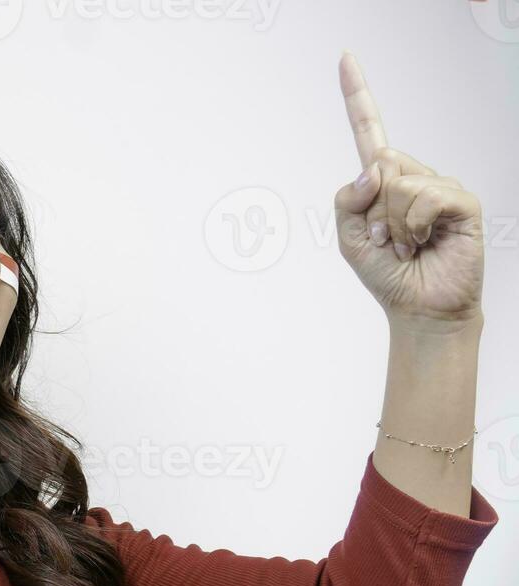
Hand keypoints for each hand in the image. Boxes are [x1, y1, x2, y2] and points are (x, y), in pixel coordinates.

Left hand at [333, 51, 484, 330]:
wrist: (418, 307)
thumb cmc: (386, 273)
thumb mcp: (348, 238)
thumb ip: (347, 200)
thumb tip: (375, 167)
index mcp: (383, 181)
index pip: (370, 130)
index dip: (356, 95)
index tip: (344, 57)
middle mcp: (412, 176)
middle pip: (379, 166)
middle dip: (373, 212)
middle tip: (387, 241)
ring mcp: (439, 186)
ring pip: (399, 183)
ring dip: (392, 224)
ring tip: (406, 245)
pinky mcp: (461, 201)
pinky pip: (424, 196)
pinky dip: (413, 225)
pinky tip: (424, 242)